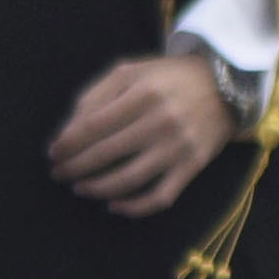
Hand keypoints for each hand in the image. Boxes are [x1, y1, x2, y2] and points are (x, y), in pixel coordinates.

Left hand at [50, 52, 238, 217]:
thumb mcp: (131, 71)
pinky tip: (114, 206)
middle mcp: (160, 121)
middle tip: (58, 172)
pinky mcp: (192, 166)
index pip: (92, 125)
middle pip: (105, 153)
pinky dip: (134, 207)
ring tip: (79, 188)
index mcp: (141, 92)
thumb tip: (69, 130)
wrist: (225, 86)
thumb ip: (97, 93)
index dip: (67, 143)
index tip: (53, 153)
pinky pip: (160, 196)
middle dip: (74, 166)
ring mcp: (178, 147)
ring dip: (97, 188)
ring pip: (129, 179)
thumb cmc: (168, 78)